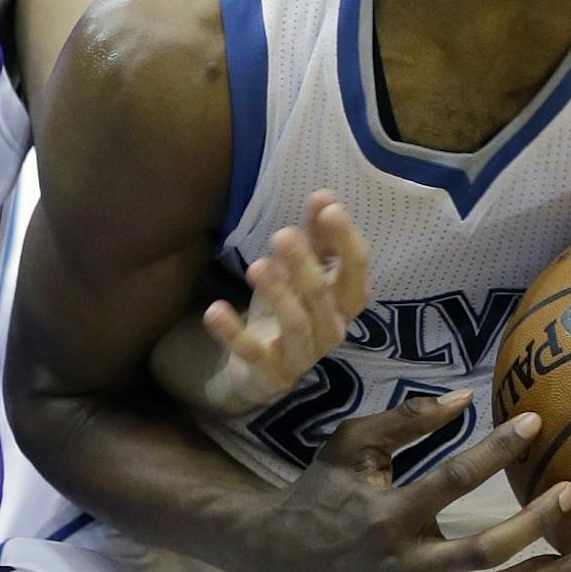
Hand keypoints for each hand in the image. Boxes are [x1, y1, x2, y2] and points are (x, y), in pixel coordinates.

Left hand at [202, 191, 371, 413]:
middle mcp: (330, 330)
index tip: (330, 209)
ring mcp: (301, 356)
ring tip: (256, 266)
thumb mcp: (299, 271)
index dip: (346, 242)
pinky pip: (252, 353)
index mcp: (342, 301)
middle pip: (323, 297)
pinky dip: (233, 333)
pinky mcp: (270, 375)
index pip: (355, 272)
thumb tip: (325, 196)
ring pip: (296, 324)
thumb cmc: (286, 307)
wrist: (257, 367)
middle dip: (304, 265)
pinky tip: (215, 310)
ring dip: (278, 294)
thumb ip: (316, 237)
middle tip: (282, 235)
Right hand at [255, 393, 570, 571]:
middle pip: (486, 548)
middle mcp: (408, 563)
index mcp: (387, 515)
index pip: (453, 480)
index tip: (533, 423)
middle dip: (535, 520)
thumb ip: (408, 419)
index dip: (496, 451)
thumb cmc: (326, 487)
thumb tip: (466, 399)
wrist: (293, 556)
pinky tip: (563, 570)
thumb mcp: (353, 442)